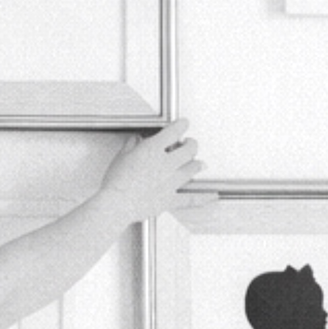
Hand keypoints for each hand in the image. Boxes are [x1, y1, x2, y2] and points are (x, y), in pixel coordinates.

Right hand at [86, 119, 214, 223]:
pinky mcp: (171, 199)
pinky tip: (212, 195)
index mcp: (153, 149)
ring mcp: (171, 182)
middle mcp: (166, 163)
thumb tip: (135, 141)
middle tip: (190, 143)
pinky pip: (191, 198)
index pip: (174, 131)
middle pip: (189, 149)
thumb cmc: (115, 182)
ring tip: (198, 163)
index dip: (182, 125)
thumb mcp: (120, 157)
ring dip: (197, 164)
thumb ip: (131, 146)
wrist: (116, 204)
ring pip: (193, 168)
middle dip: (191, 144)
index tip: (184, 124)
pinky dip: (204, 197)